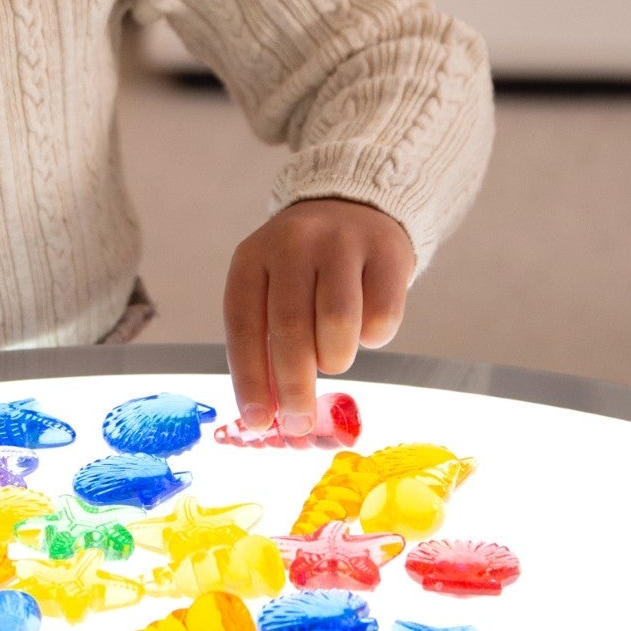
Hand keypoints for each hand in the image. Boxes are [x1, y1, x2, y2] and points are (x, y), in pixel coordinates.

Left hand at [223, 198, 414, 434]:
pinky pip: (382, 316)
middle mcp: (293, 243)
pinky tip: (364, 327)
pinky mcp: (386, 252)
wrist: (353, 209)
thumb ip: (265, 345)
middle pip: (291, 328)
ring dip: (335, 359)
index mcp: (252, 257)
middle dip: (294, 386)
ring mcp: (341, 243)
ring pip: (338, 323)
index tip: (256, 421)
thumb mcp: (271, 292)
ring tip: (333, 357)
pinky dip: (373, 339)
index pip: (244, 324)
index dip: (249, 378)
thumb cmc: (304, 271)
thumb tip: (265, 415)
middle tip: (298, 421)